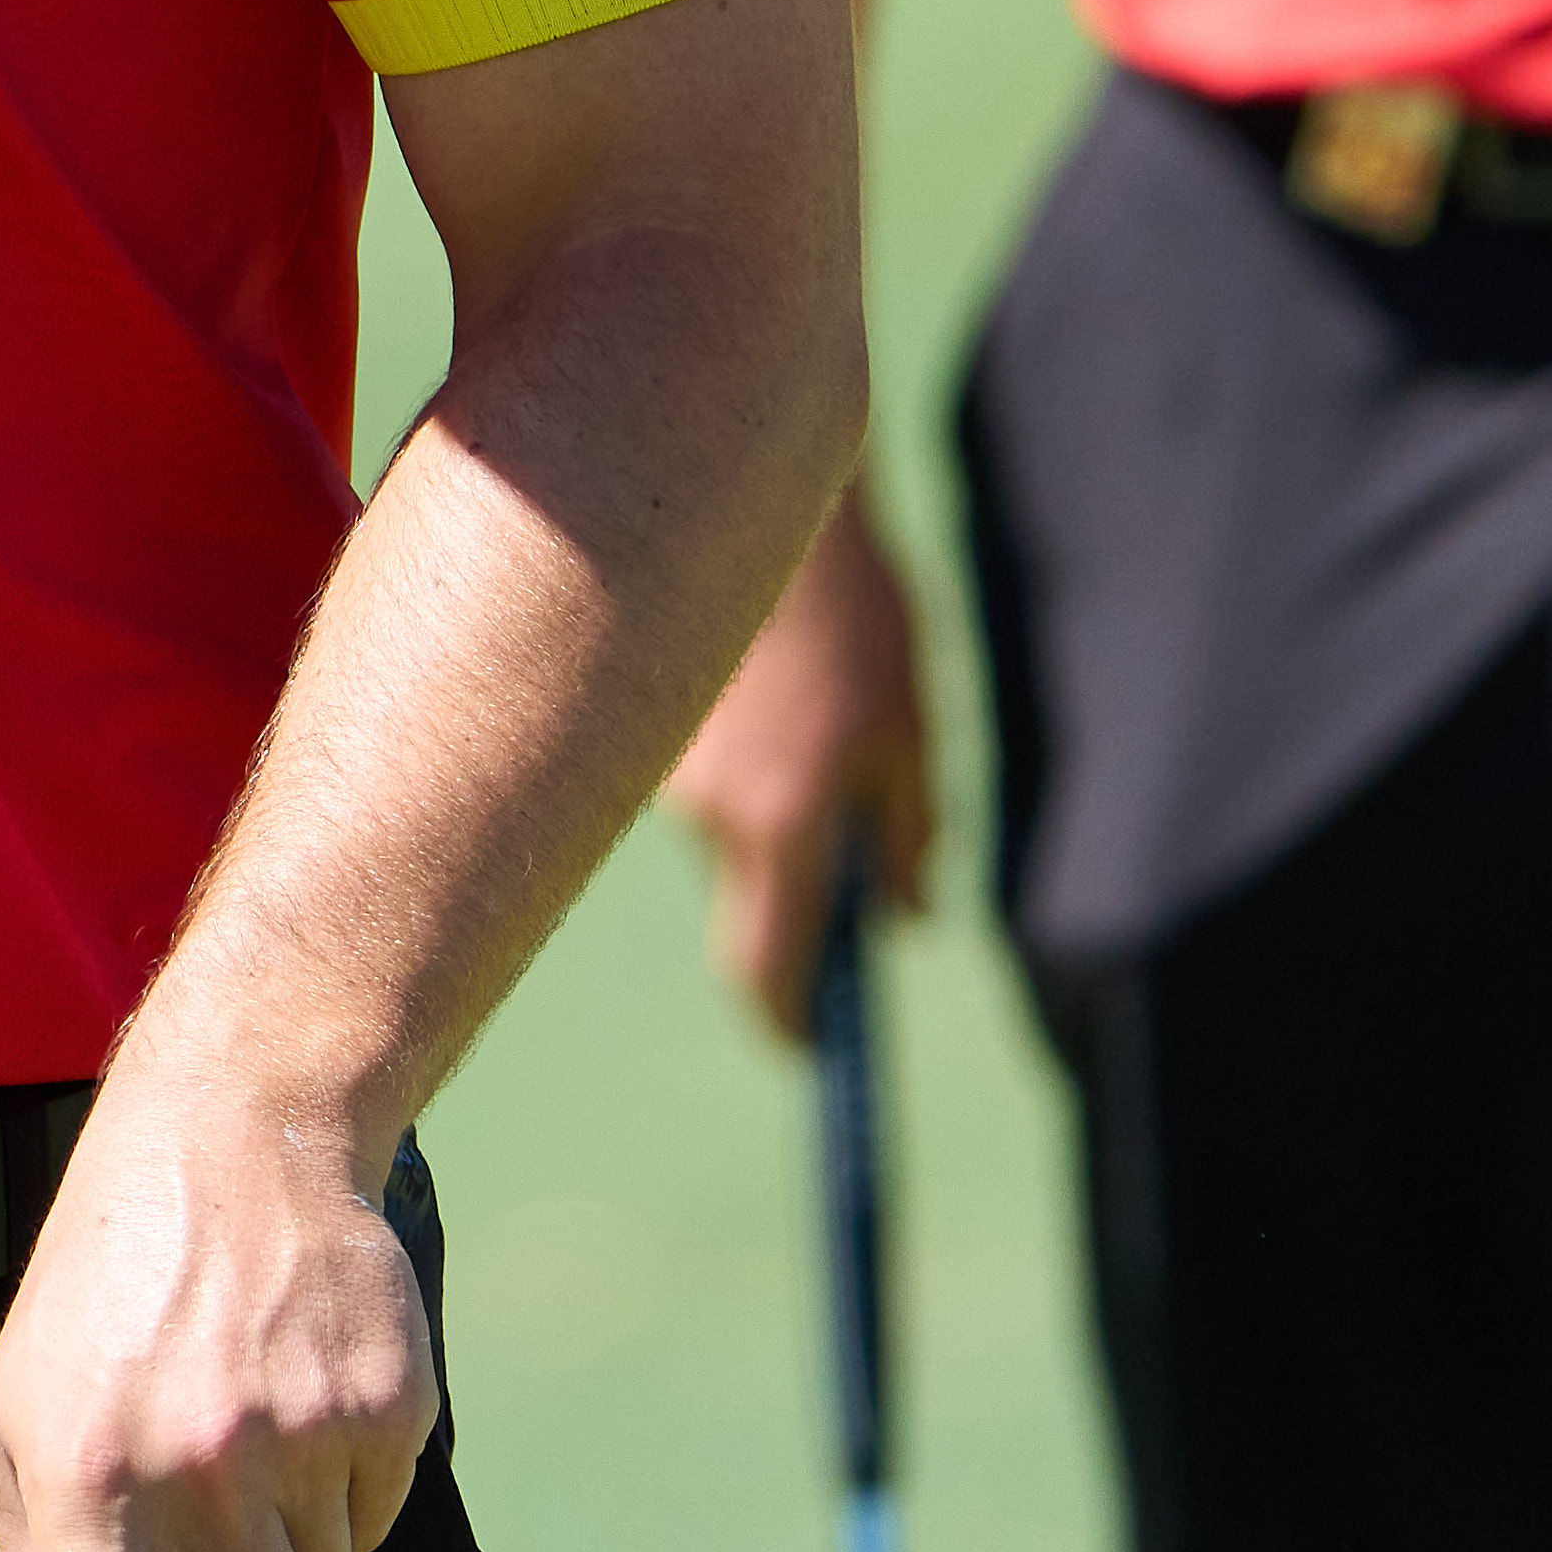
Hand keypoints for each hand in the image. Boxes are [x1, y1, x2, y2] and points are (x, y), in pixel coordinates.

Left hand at [0, 1070, 439, 1551]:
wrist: (231, 1139)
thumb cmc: (101, 1298)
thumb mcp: (19, 1428)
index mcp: (86, 1478)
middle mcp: (200, 1465)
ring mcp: (304, 1434)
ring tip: (252, 1475)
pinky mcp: (387, 1405)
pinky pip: (376, 1521)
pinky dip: (345, 1504)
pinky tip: (302, 1414)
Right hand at [662, 494, 935, 1041]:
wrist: (738, 504)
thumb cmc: (853, 617)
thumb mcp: (910, 727)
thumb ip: (910, 832)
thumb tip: (907, 919)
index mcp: (787, 821)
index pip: (773, 970)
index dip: (791, 1023)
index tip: (813, 1047)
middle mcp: (714, 814)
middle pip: (751, 905)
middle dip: (795, 899)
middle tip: (846, 848)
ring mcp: (667, 775)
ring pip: (728, 833)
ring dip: (771, 807)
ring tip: (815, 712)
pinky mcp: (641, 733)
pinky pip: (701, 780)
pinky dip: (739, 760)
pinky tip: (771, 685)